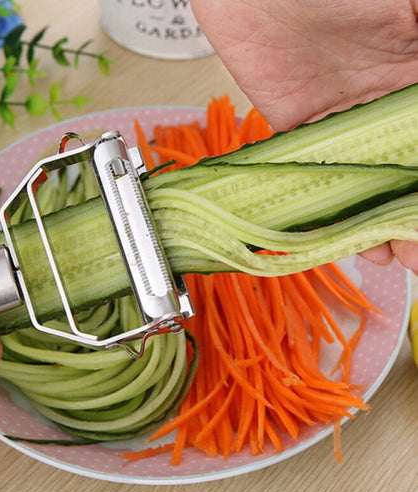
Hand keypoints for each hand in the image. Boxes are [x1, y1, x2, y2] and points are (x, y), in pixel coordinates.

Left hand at [192, 0, 417, 271]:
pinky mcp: (298, 122)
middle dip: (410, 213)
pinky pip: (317, 169)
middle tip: (415, 254)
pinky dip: (333, 204)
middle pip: (406, 169)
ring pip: (368, 178)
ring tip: (393, 254)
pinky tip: (352, 233)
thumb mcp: (409, 7)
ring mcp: (343, 113)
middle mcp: (388, 96)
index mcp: (417, 68)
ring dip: (379, 218)